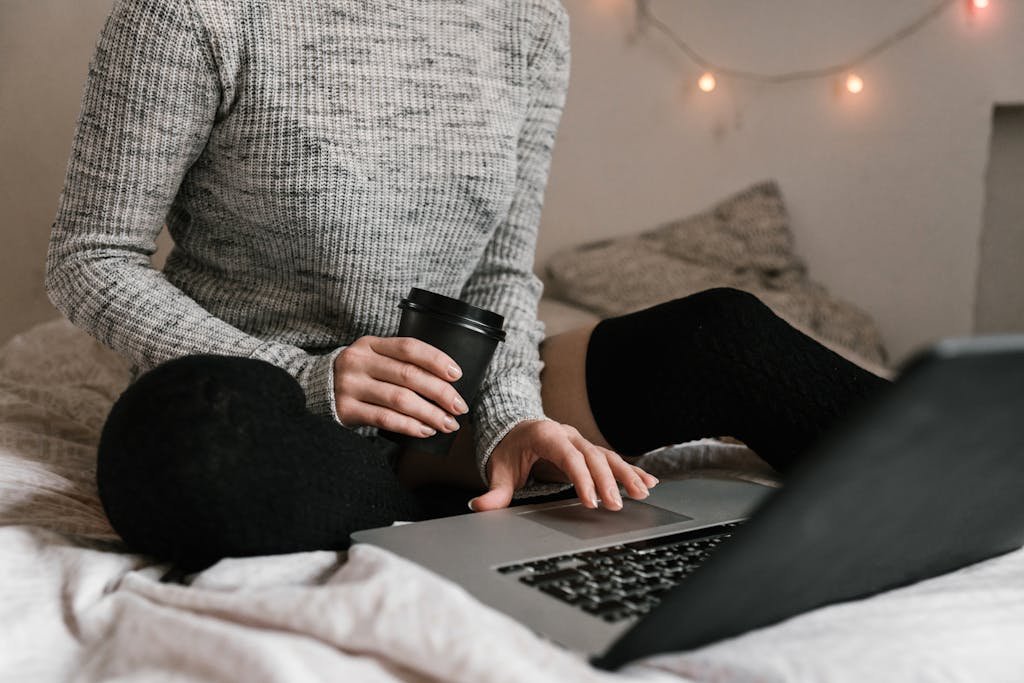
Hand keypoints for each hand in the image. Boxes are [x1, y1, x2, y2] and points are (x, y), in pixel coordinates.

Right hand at [333, 336, 468, 436]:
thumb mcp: (373, 359)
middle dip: (440, 392)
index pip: (409, 347)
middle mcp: (359, 361)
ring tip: (448, 423)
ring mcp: (350, 385)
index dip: (436, 360)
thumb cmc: (359, 376)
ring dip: (430, 414)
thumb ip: (400, 363)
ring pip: (400, 399)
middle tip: (460, 406)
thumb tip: (447, 381)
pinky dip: (410, 426)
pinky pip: (385, 419)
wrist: (316, 390)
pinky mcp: (346, 409)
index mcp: (370, 344)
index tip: (457, 374)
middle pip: (409, 375)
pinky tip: (426, 431)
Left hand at [469, 420, 659, 511]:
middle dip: (607, 481)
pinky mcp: (589, 449)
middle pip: (593, 457)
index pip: (569, 457)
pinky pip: (612, 459)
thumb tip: (480, 507)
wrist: (513, 428)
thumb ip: (494, 491)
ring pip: (608, 456)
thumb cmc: (508, 449)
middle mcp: (568, 434)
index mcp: (546, 435)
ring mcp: (581, 440)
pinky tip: (648, 481)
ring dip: (626, 474)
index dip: (581, 479)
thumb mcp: (499, 470)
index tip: (590, 501)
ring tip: (641, 492)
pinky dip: (630, 470)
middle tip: (615, 505)